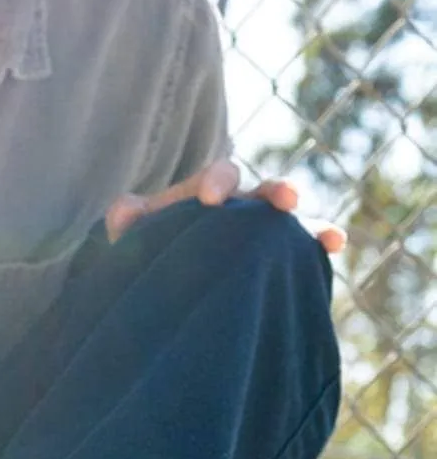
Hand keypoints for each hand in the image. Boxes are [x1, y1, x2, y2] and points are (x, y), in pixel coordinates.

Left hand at [104, 158, 346, 254]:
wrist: (158, 282)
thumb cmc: (145, 249)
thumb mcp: (130, 236)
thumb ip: (126, 220)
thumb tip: (125, 211)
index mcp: (206, 192)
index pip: (218, 175)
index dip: (217, 181)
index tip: (210, 201)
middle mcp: (240, 206)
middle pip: (263, 189)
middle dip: (275, 190)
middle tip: (285, 199)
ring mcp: (260, 231)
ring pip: (290, 219)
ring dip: (310, 221)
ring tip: (328, 234)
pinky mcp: (276, 257)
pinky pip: (304, 248)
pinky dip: (321, 243)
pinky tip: (333, 246)